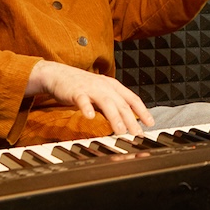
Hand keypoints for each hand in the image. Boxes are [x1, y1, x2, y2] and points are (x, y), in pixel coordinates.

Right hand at [27, 60, 154, 135]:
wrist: (59, 75)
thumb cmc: (82, 86)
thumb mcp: (102, 93)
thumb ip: (114, 106)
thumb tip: (127, 122)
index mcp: (113, 86)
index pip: (132, 99)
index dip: (143, 111)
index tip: (151, 123)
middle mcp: (105, 86)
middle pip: (122, 104)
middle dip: (131, 120)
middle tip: (138, 135)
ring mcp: (91, 88)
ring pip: (106, 102)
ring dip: (115, 117)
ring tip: (120, 131)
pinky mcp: (76, 92)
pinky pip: (82, 100)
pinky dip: (87, 108)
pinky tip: (90, 116)